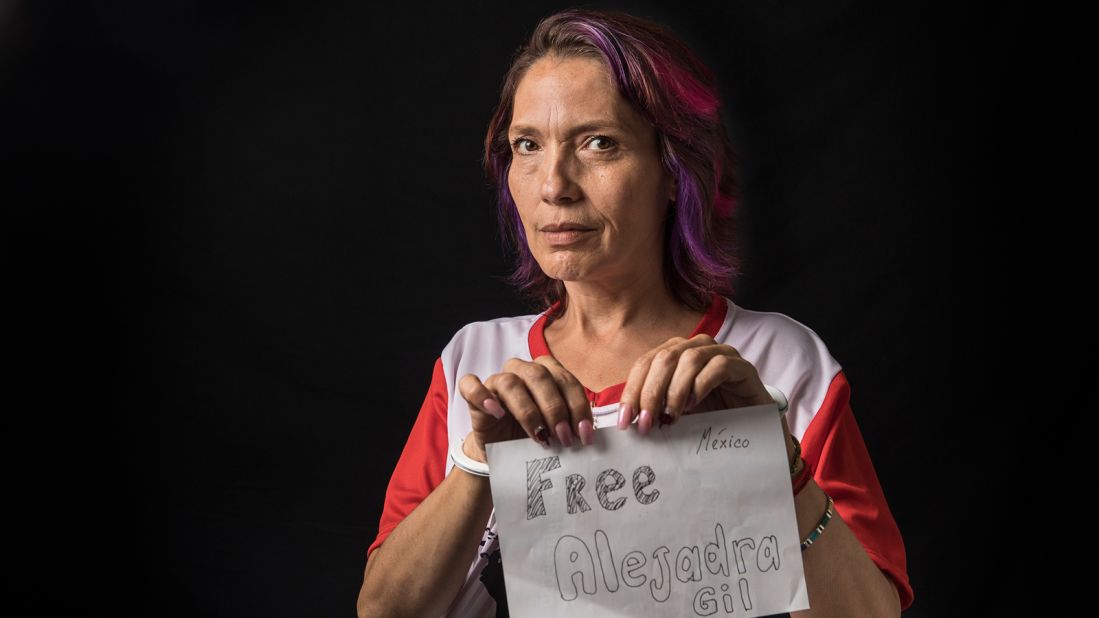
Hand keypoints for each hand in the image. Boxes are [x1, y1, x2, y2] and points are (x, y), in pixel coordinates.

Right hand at [458, 356, 595, 461]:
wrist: (502, 454)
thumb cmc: (534, 437)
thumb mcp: (557, 431)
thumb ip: (572, 425)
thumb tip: (590, 434)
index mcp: (548, 373)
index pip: (566, 380)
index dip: (578, 406)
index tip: (584, 435)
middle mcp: (522, 371)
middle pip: (540, 376)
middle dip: (556, 409)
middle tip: (564, 438)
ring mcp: (497, 381)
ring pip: (511, 382)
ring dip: (528, 411)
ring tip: (539, 437)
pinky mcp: (473, 396)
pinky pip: (471, 385)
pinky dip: (483, 396)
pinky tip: (497, 414)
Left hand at [617, 334, 793, 460]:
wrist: (751, 426)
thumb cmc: (711, 416)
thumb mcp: (675, 412)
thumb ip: (654, 410)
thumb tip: (626, 421)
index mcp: (675, 353)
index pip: (645, 363)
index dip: (632, 390)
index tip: (626, 421)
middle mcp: (695, 347)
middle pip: (664, 359)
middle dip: (651, 392)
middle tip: (646, 423)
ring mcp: (720, 352)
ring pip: (690, 360)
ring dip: (675, 391)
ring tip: (670, 417)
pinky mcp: (741, 366)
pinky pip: (719, 366)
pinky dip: (701, 385)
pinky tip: (694, 405)